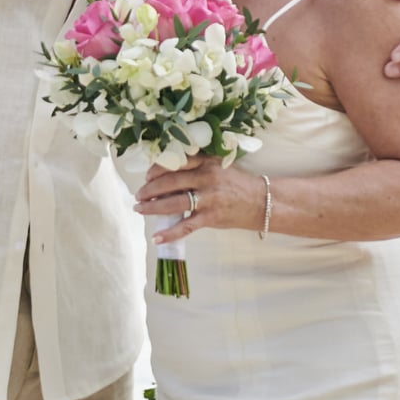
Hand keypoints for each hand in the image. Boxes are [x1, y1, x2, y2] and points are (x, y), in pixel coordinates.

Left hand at [132, 156, 263, 244]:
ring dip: (152, 207)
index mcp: (206, 162)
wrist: (261, 201)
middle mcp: (206, 177)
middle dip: (149, 190)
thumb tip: (165, 175)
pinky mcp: (211, 217)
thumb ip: (196, 166)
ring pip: (173, 203)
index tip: (146, 176)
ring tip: (140, 209)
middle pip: (169, 182)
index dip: (156, 170)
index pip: (174, 163)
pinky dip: (169, 233)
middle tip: (138, 195)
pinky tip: (156, 237)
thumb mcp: (218, 166)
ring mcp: (208, 198)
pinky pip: (185, 226)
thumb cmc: (236, 183)